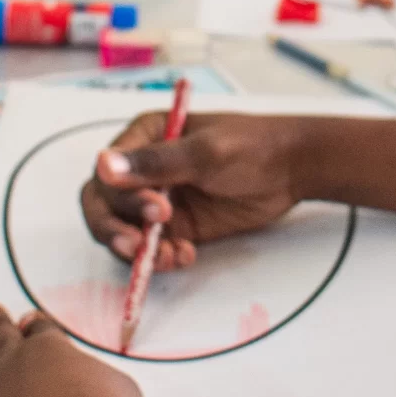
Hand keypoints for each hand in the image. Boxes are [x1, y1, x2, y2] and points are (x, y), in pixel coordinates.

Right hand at [80, 111, 315, 270]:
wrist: (292, 169)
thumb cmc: (252, 145)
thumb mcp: (206, 151)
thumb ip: (156, 162)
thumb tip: (103, 166)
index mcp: (143, 137)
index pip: (106, 173)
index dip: (121, 197)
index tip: (158, 208)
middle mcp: (142, 170)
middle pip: (103, 205)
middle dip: (116, 229)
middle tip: (140, 246)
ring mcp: (157, 200)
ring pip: (122, 232)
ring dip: (136, 250)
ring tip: (169, 257)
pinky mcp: (175, 227)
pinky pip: (150, 248)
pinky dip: (159, 258)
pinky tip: (184, 256)